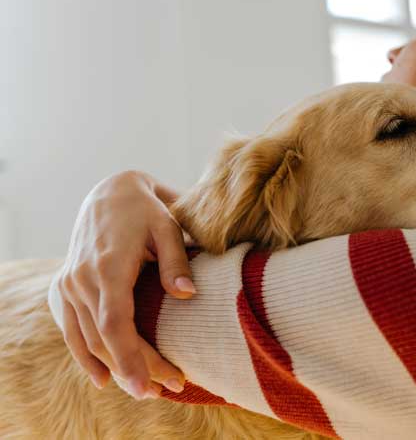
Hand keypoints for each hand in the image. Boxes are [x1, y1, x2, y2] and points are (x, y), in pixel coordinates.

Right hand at [57, 170, 194, 398]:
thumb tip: (187, 295)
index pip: (114, 323)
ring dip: (116, 369)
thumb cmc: (146, 210)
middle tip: (171, 388)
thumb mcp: (168, 227)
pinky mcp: (63, 288)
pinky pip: (71, 331)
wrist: (109, 193)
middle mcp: (81, 280)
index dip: (130, 357)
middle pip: (106, 339)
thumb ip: (176, 261)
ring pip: (88, 340)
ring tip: (150, 389)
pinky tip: (104, 379)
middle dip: (137, 369)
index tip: (148, 385)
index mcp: (108, 266)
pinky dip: (86, 357)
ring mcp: (68, 285)